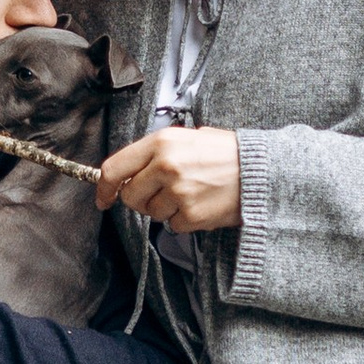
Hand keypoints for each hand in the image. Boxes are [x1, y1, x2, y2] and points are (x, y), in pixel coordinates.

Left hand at [96, 126, 241, 230]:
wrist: (260, 172)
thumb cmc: (225, 153)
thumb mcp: (186, 138)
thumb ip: (155, 154)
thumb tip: (128, 173)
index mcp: (160, 142)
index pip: (114, 168)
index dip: (104, 187)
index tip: (103, 198)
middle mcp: (165, 166)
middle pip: (130, 196)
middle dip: (141, 199)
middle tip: (162, 193)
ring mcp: (178, 193)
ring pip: (152, 213)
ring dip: (166, 209)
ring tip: (190, 193)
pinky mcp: (191, 215)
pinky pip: (173, 226)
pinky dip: (184, 219)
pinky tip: (201, 204)